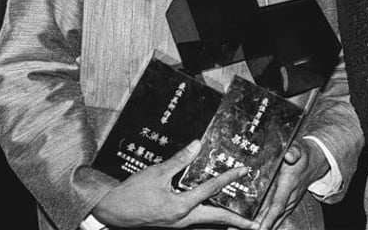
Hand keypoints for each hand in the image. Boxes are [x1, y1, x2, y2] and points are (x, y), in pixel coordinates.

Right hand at [92, 139, 256, 228]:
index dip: (229, 178)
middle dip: (237, 222)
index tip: (244, 171)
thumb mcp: (156, 173)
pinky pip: (196, 221)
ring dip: (224, 221)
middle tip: (256, 223)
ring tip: (241, 220)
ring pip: (207, 223)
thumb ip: (179, 160)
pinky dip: (208, 217)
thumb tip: (197, 145)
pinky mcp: (172, 224)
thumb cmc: (131, 193)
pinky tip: (214, 211)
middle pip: (216, 219)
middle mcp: (183, 219)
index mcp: (181, 206)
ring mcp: (178, 224)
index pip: (211, 190)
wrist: (111, 212)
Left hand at [253, 138, 329, 229]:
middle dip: (261, 227)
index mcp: (290, 184)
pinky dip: (267, 223)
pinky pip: (276, 215)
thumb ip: (294, 152)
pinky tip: (255, 227)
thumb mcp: (299, 148)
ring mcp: (289, 201)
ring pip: (275, 218)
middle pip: (274, 216)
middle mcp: (290, 197)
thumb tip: (289, 155)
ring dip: (261, 226)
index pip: (279, 204)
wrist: (316, 161)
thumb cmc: (304, 154)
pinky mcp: (287, 203)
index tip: (261, 228)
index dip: (269, 217)